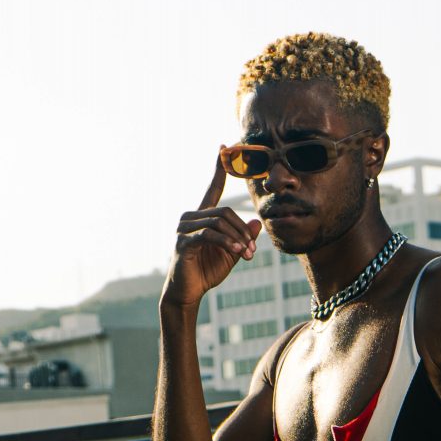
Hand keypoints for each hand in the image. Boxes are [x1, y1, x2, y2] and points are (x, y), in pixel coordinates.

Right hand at [161, 154, 262, 310]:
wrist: (187, 293)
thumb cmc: (206, 272)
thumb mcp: (231, 254)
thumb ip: (242, 238)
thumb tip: (257, 224)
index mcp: (201, 217)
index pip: (212, 189)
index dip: (219, 169)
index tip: (224, 148)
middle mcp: (190, 217)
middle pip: (224, 211)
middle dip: (243, 230)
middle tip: (253, 250)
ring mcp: (184, 228)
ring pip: (219, 222)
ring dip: (237, 238)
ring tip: (247, 254)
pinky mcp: (183, 242)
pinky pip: (209, 235)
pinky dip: (226, 242)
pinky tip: (236, 251)